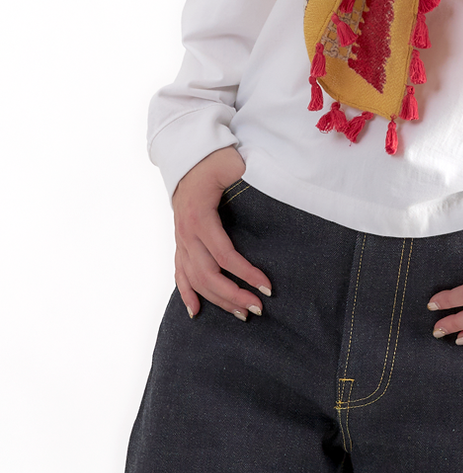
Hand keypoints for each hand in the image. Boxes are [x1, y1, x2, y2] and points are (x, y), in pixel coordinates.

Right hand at [172, 147, 270, 320]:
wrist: (189, 159)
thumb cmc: (214, 161)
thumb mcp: (232, 163)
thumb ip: (248, 173)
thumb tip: (274, 181)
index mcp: (201, 217)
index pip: (224, 255)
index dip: (245, 273)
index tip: (267, 287)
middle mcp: (187, 233)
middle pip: (207, 275)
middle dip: (233, 295)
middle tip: (257, 309)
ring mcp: (181, 240)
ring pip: (194, 279)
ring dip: (217, 300)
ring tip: (241, 314)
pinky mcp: (180, 242)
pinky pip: (179, 273)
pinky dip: (186, 294)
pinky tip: (196, 311)